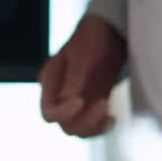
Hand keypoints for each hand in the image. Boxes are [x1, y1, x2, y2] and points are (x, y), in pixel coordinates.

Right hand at [39, 14, 126, 137]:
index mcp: (51, 81)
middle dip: (84, 121)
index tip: (82, 101)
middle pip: (64, 124)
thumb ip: (75, 80)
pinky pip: (92, 125)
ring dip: (94, 128)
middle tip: (104, 105)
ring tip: (110, 118)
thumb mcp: (83, 57)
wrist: (110, 31)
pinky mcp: (91, 103)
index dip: (64, 112)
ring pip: (78, 129)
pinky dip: (101, 127)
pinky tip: (112, 118)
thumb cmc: (93, 39)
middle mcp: (59, 95)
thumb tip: (70, 101)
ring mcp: (75, 100)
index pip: (49, 112)